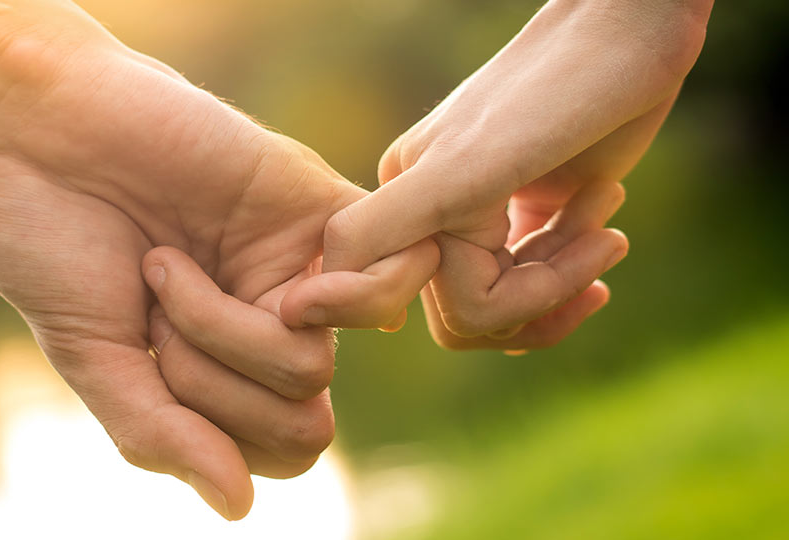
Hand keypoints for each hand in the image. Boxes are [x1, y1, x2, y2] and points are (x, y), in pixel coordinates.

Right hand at [0, 16, 436, 519]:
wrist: (38, 128)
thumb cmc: (52, 241)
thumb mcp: (95, 359)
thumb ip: (164, 433)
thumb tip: (241, 508)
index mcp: (225, 361)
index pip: (278, 452)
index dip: (216, 435)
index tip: (146, 363)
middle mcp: (270, 320)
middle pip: (300, 420)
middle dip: (210, 387)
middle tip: (148, 307)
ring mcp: (296, 268)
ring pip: (311, 368)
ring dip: (221, 332)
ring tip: (166, 264)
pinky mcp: (316, 209)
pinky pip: (378, 283)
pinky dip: (344, 301)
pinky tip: (285, 287)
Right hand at [282, 0, 711, 348]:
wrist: (627, 31)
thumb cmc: (560, 89)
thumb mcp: (464, 168)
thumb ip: (384, 228)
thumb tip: (307, 299)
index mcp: (407, 208)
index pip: (458, 313)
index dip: (520, 302)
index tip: (582, 255)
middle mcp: (434, 217)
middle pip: (485, 316)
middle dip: (551, 291)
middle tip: (598, 241)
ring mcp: (480, 216)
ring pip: (511, 303)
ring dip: (569, 271)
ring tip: (603, 215)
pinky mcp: (520, 209)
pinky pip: (534, 276)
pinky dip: (578, 256)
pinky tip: (604, 202)